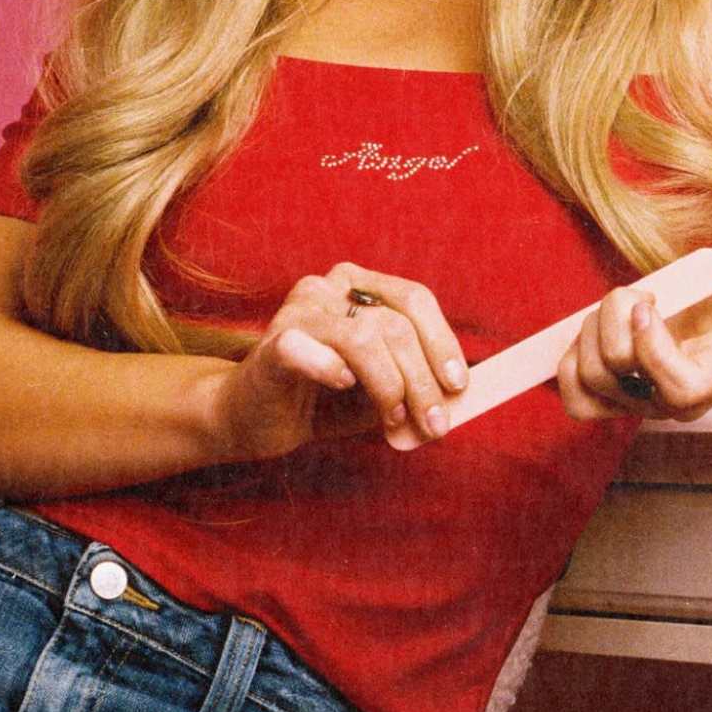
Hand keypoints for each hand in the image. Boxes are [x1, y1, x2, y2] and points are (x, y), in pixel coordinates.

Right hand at [212, 263, 468, 461]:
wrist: (252, 420)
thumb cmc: (324, 401)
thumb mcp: (382, 393)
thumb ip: (417, 389)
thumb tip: (457, 401)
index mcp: (359, 287)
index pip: (414, 300)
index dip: (442, 341)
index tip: (458, 385)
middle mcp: (327, 288)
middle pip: (395, 324)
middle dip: (423, 381)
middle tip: (435, 424)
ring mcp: (297, 311)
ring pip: (364, 337)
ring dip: (389, 386)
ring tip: (391, 419)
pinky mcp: (272, 343)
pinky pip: (309, 350)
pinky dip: (332, 370)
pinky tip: (343, 386)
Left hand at [555, 241, 711, 423]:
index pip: (676, 390)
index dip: (651, 350)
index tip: (648, 305)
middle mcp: (672, 402)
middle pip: (615, 372)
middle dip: (615, 317)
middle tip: (642, 295)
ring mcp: (639, 402)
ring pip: (587, 376)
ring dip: (592, 327)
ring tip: (624, 306)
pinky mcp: (612, 395)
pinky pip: (573, 394)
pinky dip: (570, 357)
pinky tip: (598, 327)